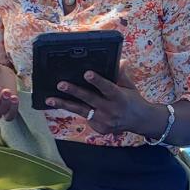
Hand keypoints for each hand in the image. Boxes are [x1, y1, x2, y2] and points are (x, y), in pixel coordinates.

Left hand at [43, 62, 163, 136]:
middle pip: (89, 99)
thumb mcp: (130, 86)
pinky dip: (76, 110)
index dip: (97, 81)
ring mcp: (104, 121)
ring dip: (64, 104)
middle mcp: (111, 110)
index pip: (107, 87)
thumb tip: (120, 61)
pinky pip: (85, 117)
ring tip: (50, 99)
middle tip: (60, 84)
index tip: (87, 73)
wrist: (139, 121)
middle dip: (74, 91)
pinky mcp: (99, 128)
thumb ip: (122, 75)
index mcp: (120, 97)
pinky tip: (64, 105)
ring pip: (81, 111)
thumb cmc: (133, 100)